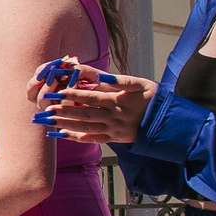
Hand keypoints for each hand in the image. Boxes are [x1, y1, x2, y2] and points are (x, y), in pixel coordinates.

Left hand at [31, 66, 152, 144]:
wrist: (168, 123)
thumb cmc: (154, 99)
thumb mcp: (141, 84)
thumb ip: (121, 80)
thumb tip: (103, 76)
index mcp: (119, 103)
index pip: (93, 98)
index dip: (76, 95)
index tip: (60, 92)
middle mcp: (114, 118)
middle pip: (85, 114)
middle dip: (65, 111)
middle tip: (46, 109)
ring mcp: (113, 130)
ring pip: (85, 128)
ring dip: (66, 125)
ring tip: (48, 121)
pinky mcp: (114, 138)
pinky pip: (92, 139)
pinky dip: (76, 137)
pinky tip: (61, 135)